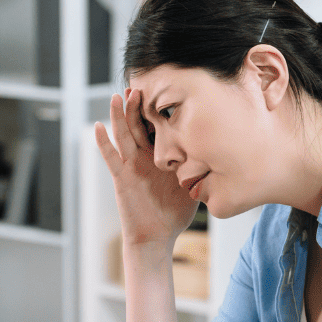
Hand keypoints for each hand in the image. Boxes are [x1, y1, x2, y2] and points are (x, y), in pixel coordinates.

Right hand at [95, 89, 197, 249]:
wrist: (156, 237)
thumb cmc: (174, 213)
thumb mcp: (192, 186)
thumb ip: (200, 169)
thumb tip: (224, 156)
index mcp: (161, 157)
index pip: (159, 128)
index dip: (159, 110)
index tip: (165, 89)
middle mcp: (144, 158)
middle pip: (138, 125)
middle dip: (138, 106)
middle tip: (139, 84)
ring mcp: (131, 166)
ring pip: (124, 136)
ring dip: (119, 116)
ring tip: (118, 96)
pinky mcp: (121, 178)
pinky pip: (111, 158)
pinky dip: (103, 142)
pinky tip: (98, 126)